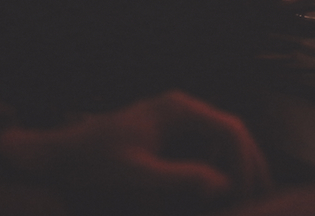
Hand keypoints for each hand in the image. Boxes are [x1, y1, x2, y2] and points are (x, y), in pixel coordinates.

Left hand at [0, 90, 271, 212]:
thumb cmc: (89, 166)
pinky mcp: (169, 141)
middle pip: (234, 135)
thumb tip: (223, 184)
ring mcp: (176, 124)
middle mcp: (181, 111)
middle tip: (260, 203)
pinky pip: (207, 155)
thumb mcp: (133, 177)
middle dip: (249, 168)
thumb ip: (178, 179)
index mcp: (177, 110)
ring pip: (224, 145)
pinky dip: (219, 175)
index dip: (244, 165)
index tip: (242, 198)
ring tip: (245, 204)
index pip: (231, 131)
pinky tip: (219, 201)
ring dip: (237, 172)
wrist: (54, 160)